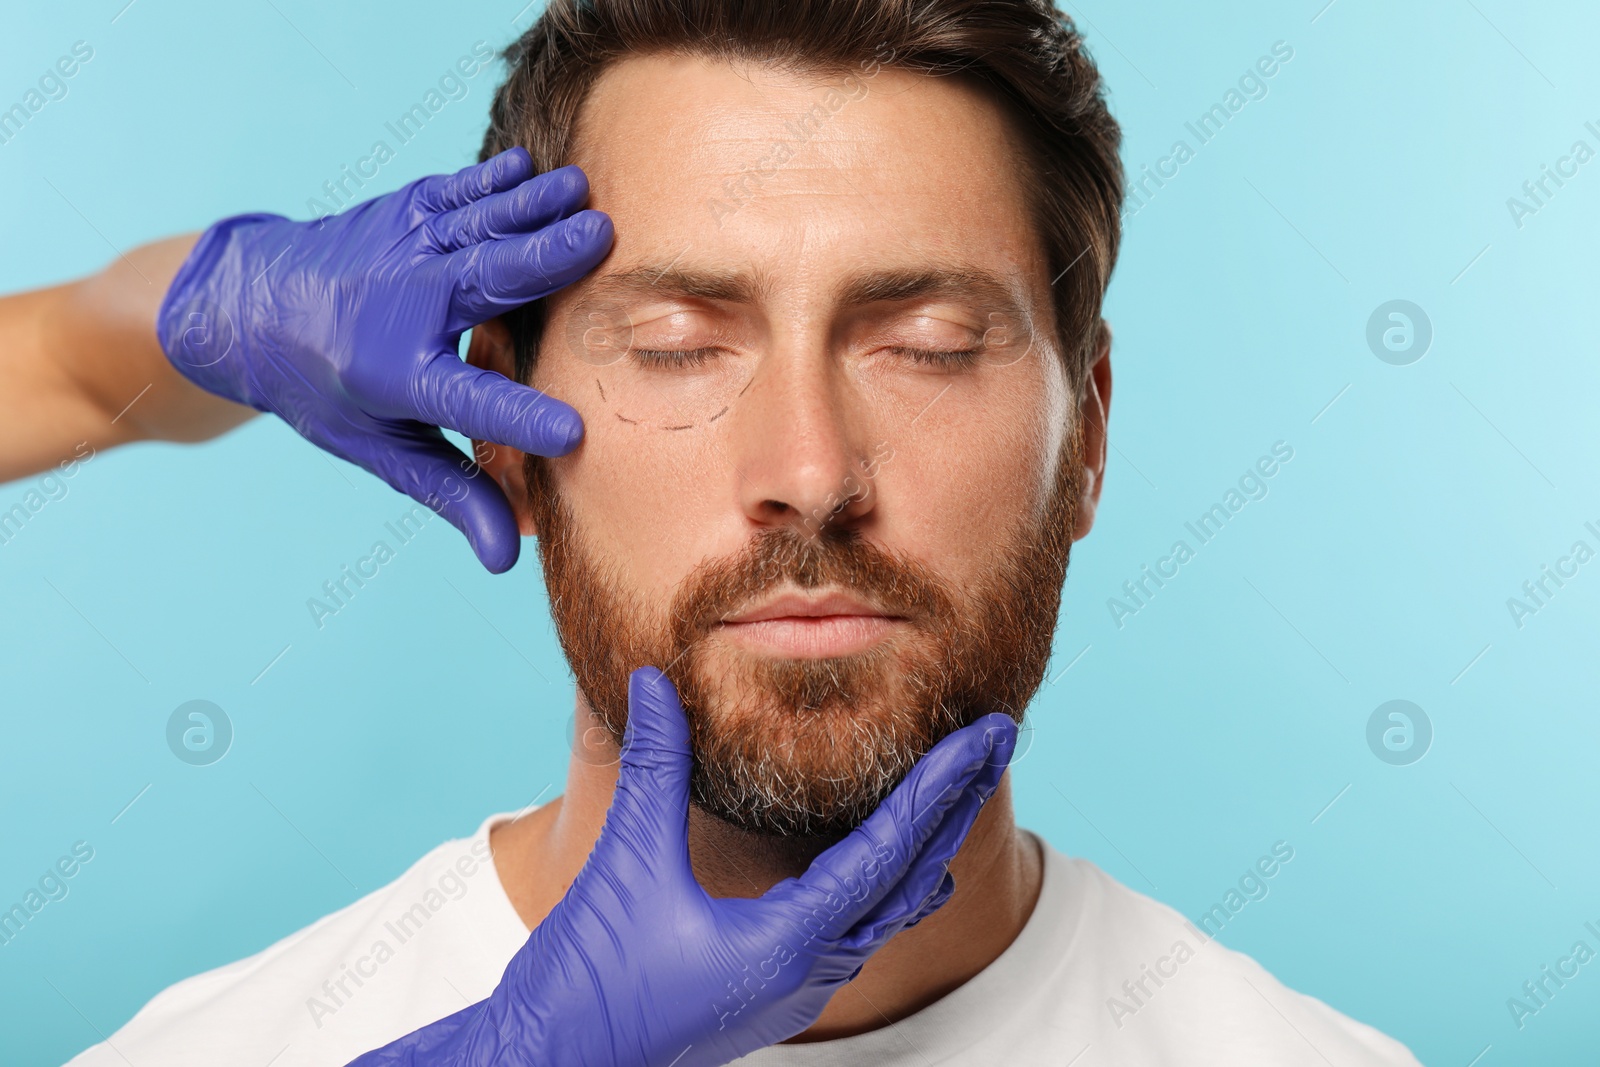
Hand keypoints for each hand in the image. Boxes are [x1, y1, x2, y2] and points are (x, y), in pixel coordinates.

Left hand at [156, 147, 611, 571]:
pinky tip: (532, 168)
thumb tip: (506, 560)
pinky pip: (454, 192)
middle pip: (481, 282)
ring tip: (585, 193)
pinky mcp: (404, 211)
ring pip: (475, 225)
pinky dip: (493, 180)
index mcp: (395, 377)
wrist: (249, 306)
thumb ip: (453, 494)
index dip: (517, 422)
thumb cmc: (327, 389)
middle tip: (604, 240)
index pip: (467, 407)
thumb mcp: (383, 450)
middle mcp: (399, 307)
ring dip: (531, 208)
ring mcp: (400, 250)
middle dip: (543, 261)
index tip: (572, 435)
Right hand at [348, 668, 1016, 1066]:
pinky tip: (893, 873)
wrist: (549, 1064)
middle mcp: (810, 971)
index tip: (986, 734)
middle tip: (999, 741)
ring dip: (928, 846)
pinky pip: (859, 934)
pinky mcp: (773, 995)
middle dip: (956, 805)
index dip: (940, 784)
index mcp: (791, 942)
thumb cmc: (590, 982)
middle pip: (911, 877)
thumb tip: (654, 680)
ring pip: (890, 913)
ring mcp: (796, 990)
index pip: (890, 849)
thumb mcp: (627, 864)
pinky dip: (890, 888)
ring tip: (958, 794)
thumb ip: (656, 769)